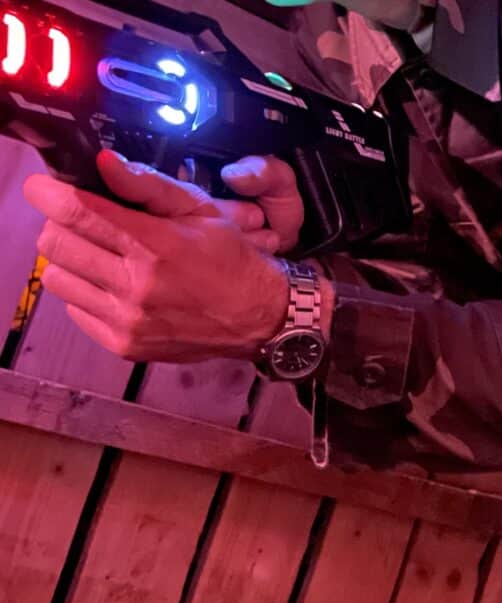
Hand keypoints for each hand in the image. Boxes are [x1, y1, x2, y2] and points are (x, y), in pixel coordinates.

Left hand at [23, 150, 287, 362]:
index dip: (48, 194)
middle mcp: (137, 285)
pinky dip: (85, 293)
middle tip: (83, 222)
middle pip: (54, 243)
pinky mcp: (123, 343)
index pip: (77, 212)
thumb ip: (149, 185)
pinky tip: (114, 286)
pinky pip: (74, 310)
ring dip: (71, 261)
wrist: (261, 317)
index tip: (43, 187)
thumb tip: (105, 162)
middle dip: (61, 225)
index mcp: (156, 245)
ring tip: (100, 257)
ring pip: (56, 277)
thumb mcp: (201, 211)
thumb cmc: (232, 259)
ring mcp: (127, 318)